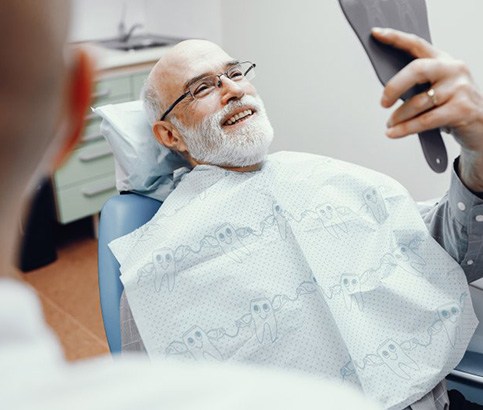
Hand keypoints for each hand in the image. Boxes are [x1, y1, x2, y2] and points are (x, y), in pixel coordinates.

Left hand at [372, 27, 482, 190]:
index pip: (417, 44)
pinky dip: (405, 128)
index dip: (395, 38)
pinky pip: (425, 120)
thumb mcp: (438, 89)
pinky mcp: (461, 110)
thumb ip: (418, 84)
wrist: (482, 125)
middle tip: (383, 102)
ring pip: (418, 102)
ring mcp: (459, 89)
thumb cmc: (453, 106)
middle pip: (417, 70)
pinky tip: (394, 133)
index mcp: (444, 60)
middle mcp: (453, 70)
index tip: (376, 34)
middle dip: (394, 86)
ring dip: (399, 116)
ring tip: (390, 124)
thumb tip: (387, 91)